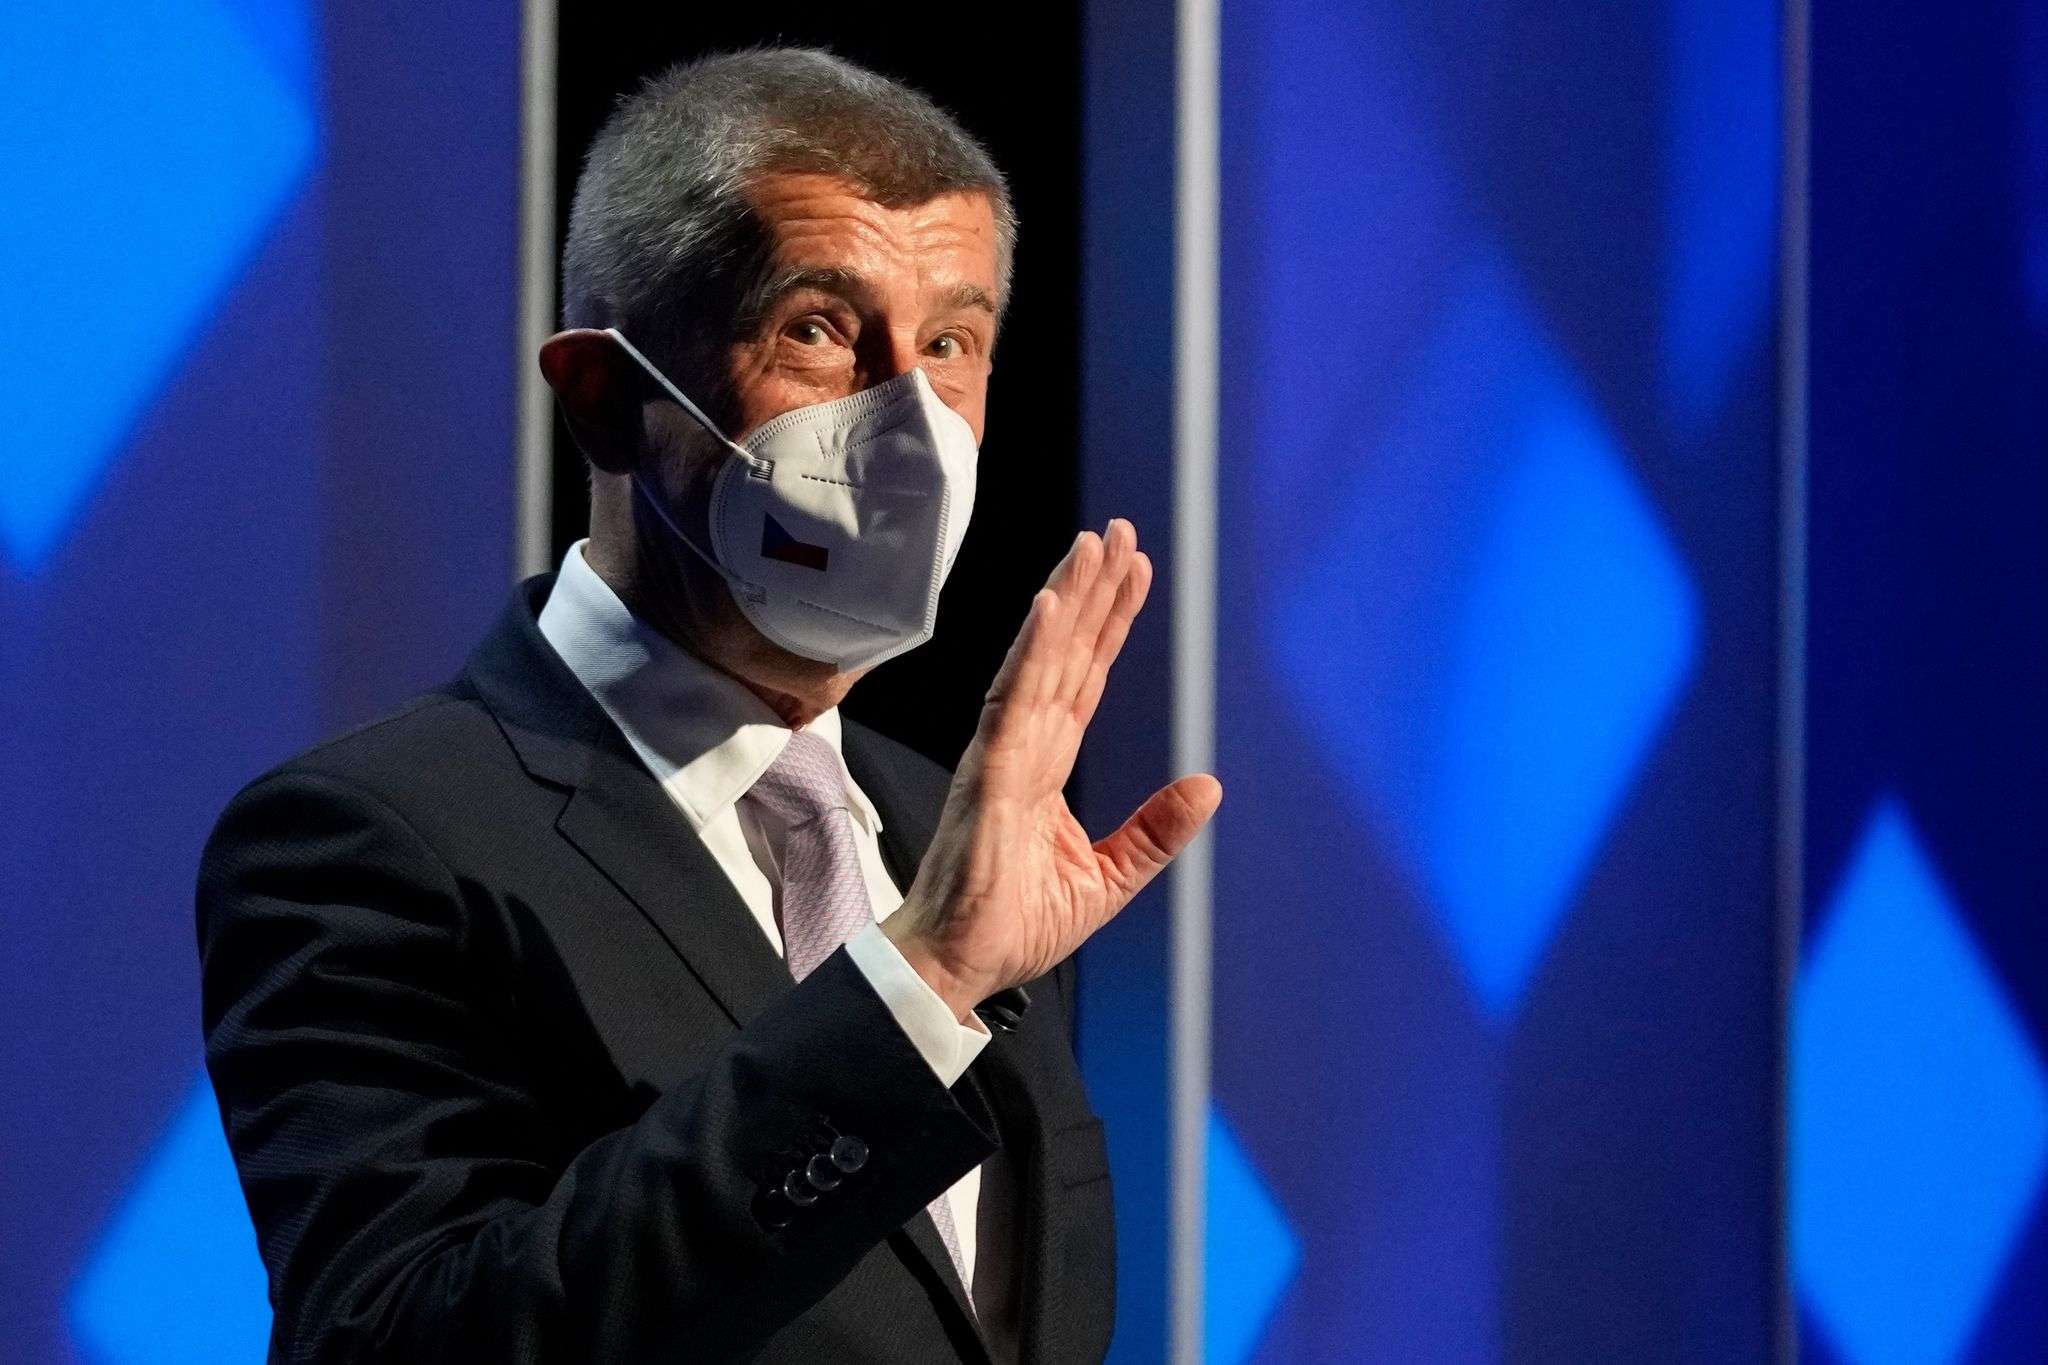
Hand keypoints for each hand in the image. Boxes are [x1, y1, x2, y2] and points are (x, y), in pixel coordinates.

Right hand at [885, 519, 1223, 1020]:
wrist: (959, 967)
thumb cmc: (1010, 926)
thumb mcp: (1107, 879)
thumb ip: (1154, 831)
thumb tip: (1210, 786)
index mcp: (1045, 768)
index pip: (1084, 680)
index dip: (1110, 625)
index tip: (1134, 573)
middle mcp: (1022, 747)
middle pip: (1066, 654)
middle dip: (1092, 591)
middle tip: (1118, 533)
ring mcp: (1002, 755)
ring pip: (1040, 660)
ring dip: (1067, 600)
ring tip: (1093, 547)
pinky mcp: (990, 775)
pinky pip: (1013, 702)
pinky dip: (1032, 653)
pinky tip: (1049, 609)